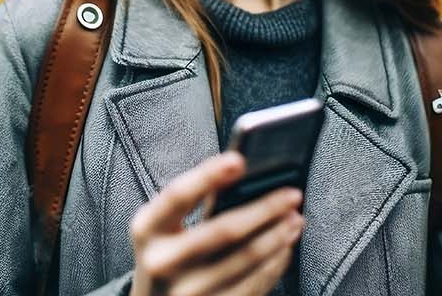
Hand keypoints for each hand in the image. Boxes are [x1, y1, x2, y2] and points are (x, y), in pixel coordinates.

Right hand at [128, 152, 304, 295]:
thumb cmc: (166, 256)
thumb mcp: (164, 229)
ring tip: (295, 219)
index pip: (178, 196)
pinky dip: (275, 263)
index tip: (239, 159)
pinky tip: (284, 248)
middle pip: (224, 230)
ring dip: (278, 235)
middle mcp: (162, 263)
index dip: (208, 175)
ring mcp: (187, 293)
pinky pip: (254, 284)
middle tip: (292, 194)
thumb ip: (194, 204)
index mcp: (147, 231)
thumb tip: (246, 178)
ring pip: (247, 258)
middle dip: (266, 208)